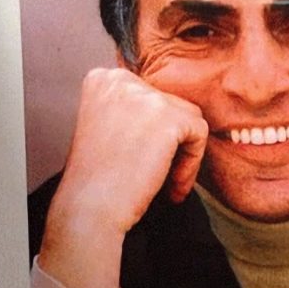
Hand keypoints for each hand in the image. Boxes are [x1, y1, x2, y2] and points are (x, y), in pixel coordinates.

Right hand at [36, 68, 207, 287]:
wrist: (89, 208)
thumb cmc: (96, 180)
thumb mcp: (105, 129)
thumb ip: (132, 113)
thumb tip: (169, 116)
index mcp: (102, 79)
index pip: (148, 97)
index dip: (154, 134)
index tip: (144, 162)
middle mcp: (121, 79)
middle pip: (170, 105)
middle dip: (171, 145)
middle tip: (159, 179)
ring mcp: (144, 95)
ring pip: (189, 119)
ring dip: (183, 154)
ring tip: (167, 185)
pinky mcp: (168, 117)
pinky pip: (199, 134)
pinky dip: (192, 163)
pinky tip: (173, 188)